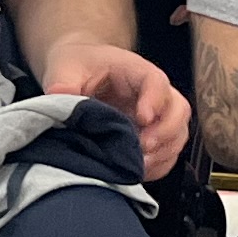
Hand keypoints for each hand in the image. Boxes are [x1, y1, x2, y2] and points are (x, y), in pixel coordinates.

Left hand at [40, 38, 188, 180]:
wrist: (78, 71)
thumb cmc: (78, 65)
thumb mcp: (65, 68)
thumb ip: (63, 82)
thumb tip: (58, 96)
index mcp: (134, 70)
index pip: (156, 82)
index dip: (155, 101)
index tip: (142, 119)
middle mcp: (152, 93)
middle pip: (178, 109)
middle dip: (165, 132)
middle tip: (143, 147)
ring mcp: (155, 115)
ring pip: (178, 133)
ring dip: (164, 152)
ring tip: (139, 164)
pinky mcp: (150, 135)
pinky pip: (168, 152)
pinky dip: (159, 165)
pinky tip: (138, 171)